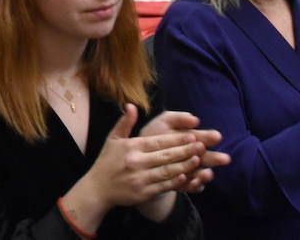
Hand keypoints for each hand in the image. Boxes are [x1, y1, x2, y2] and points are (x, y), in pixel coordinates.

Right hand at [76, 105, 206, 212]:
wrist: (98, 189)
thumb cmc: (107, 161)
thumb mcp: (113, 139)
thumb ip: (125, 123)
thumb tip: (131, 105)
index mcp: (131, 147)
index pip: (158, 142)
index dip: (176, 139)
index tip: (192, 135)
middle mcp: (136, 162)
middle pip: (166, 155)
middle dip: (186, 150)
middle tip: (201, 145)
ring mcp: (140, 179)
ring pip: (167, 171)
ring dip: (185, 165)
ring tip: (198, 159)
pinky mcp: (143, 193)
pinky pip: (163, 186)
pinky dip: (176, 181)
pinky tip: (187, 176)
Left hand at [138, 110, 229, 193]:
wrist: (140, 156)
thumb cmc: (154, 135)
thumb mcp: (164, 122)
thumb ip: (178, 118)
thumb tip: (195, 119)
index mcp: (192, 140)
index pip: (204, 138)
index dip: (210, 137)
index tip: (216, 136)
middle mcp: (194, 156)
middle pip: (208, 158)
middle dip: (216, 158)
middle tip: (224, 158)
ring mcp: (189, 171)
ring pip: (202, 175)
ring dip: (205, 175)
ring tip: (207, 173)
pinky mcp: (183, 184)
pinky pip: (192, 187)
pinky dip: (194, 186)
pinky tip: (194, 182)